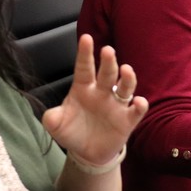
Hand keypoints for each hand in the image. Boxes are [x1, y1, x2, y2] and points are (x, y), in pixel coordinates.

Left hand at [41, 35, 148, 165]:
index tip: (86, 38)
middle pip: (107, 73)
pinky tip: (138, 102)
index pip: (84, 67)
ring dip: (128, 77)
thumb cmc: (72, 132)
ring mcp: (116, 105)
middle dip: (108, 61)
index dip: (85, 53)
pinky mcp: (127, 119)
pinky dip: (140, 105)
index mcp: (83, 88)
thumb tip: (50, 116)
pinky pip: (136, 110)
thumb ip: (52, 119)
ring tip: (126, 70)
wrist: (87, 153)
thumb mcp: (57, 125)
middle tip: (107, 50)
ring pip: (125, 86)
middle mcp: (102, 92)